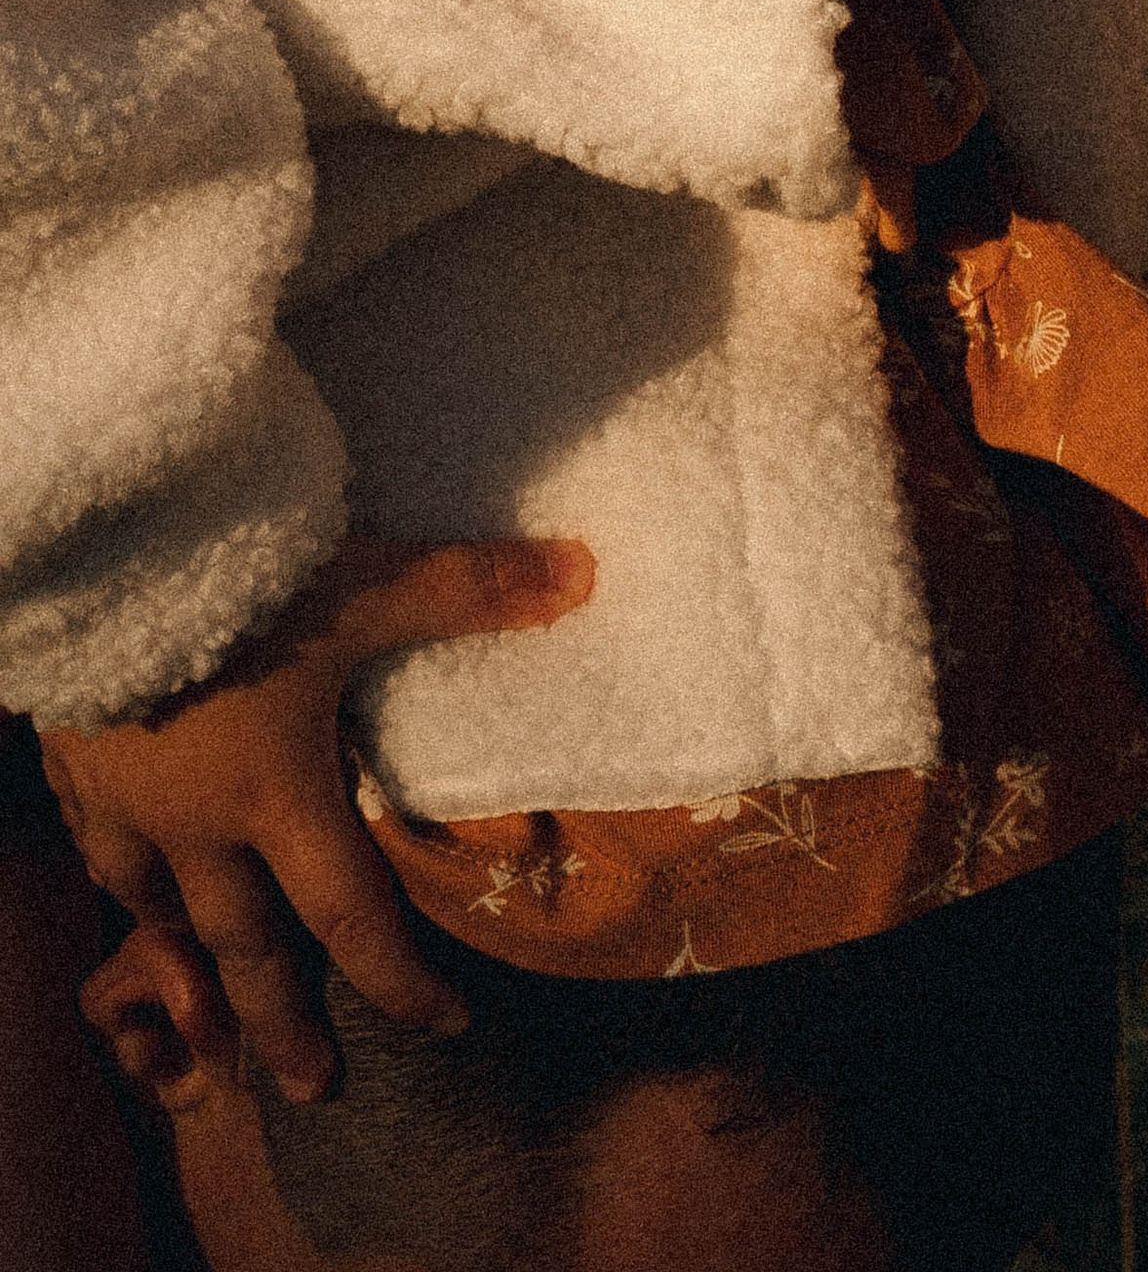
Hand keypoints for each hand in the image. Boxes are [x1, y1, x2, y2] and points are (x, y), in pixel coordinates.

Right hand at [41, 533, 591, 1105]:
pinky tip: (119, 864)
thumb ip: (470, 587)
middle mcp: (192, 823)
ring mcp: (118, 801)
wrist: (96, 549)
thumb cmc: (236, 575)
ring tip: (202, 1002)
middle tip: (308, 1090)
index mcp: (274, 797)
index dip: (401, 981)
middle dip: (278, 1024)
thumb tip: (584, 574)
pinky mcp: (69, 759)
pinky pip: (90, 839)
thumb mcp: (365, 579)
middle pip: (241, 948)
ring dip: (185, 956)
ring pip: (149, 907)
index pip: (350, 917)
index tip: (446, 1028)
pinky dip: (115, 868)